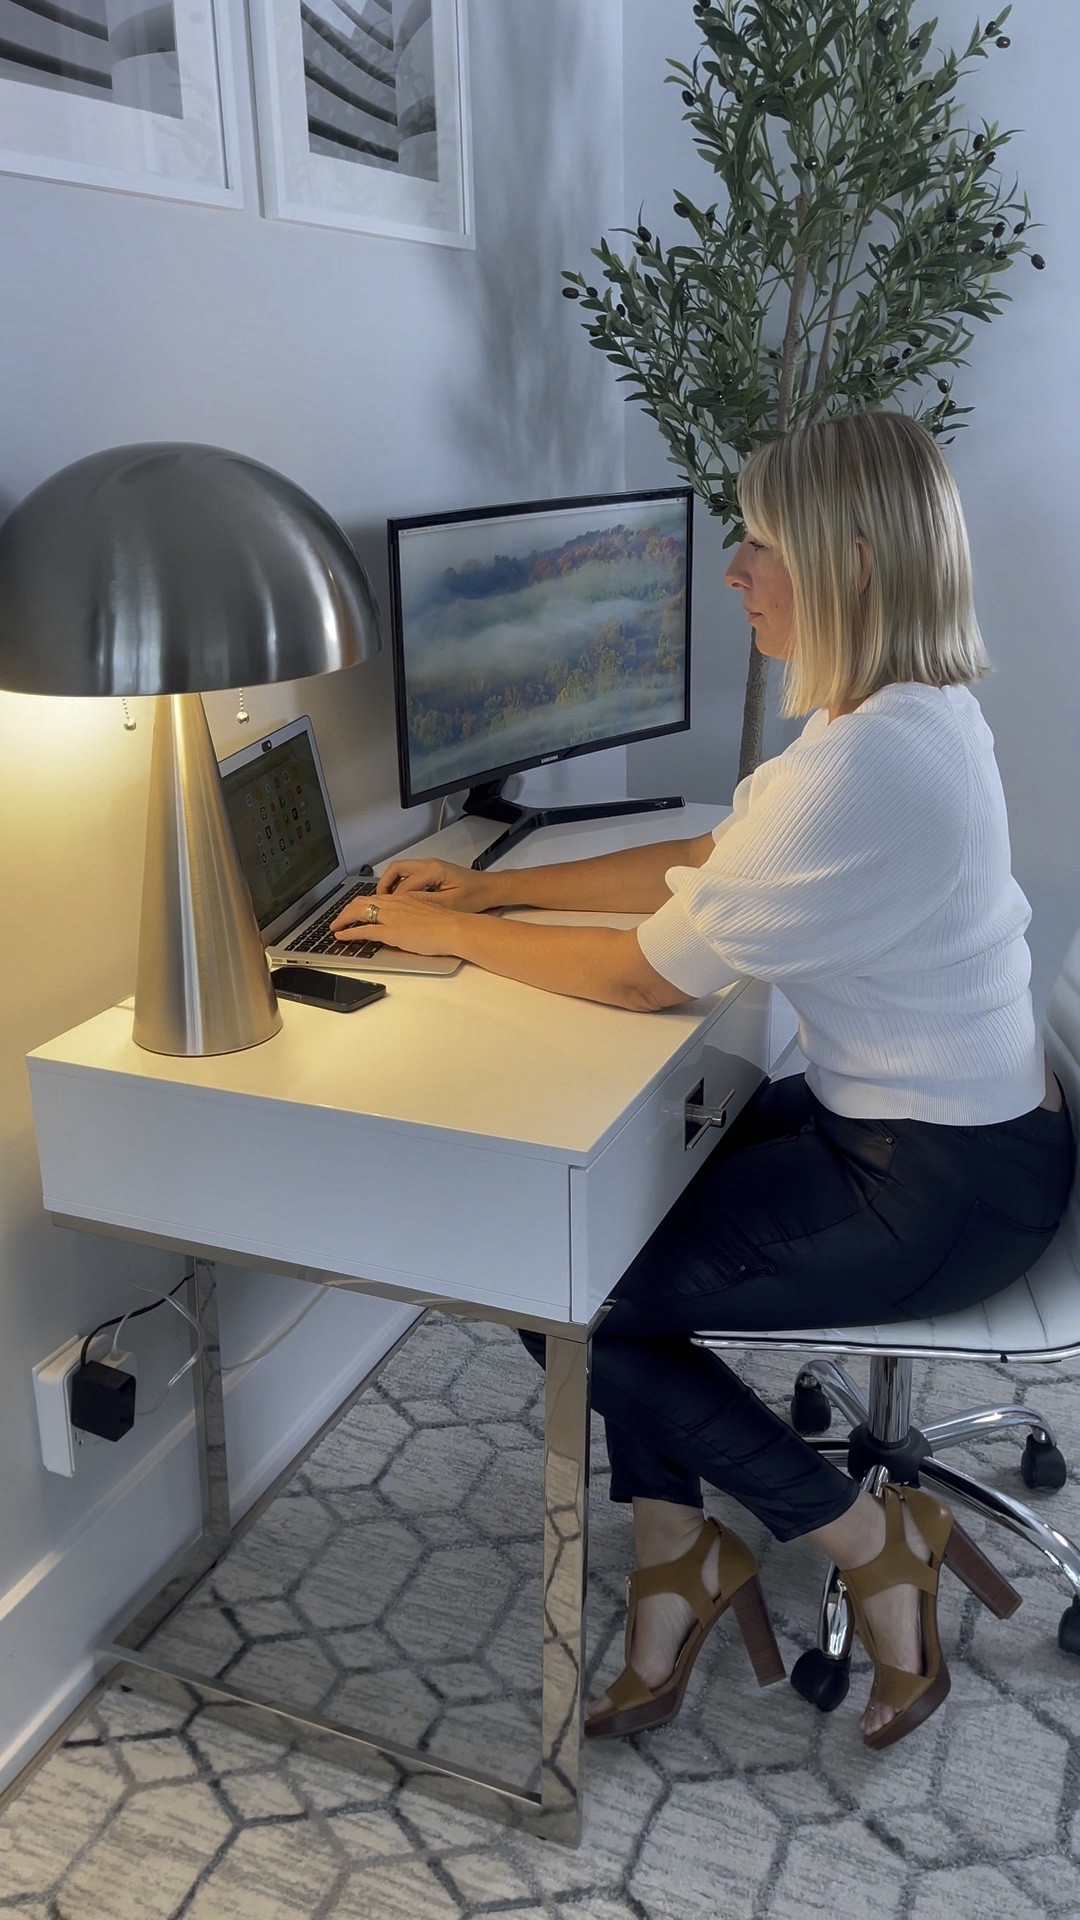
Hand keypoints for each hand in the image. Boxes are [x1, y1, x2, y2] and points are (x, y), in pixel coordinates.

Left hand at [331, 891, 463, 957]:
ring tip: (335, 926)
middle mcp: (394, 904)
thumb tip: (404, 922)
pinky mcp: (390, 931)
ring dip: (343, 918)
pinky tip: (341, 935)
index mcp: (403, 898)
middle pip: (361, 902)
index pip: (375, 898)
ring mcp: (391, 917)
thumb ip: (411, 915)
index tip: (353, 911)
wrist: (455, 928)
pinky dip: (349, 932)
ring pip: (358, 912)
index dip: (360, 904)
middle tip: (338, 919)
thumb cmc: (448, 923)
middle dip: (346, 910)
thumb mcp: (425, 913)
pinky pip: (363, 930)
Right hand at [376, 858, 497, 913]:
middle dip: (384, 885)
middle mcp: (429, 864)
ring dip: (391, 884)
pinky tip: (400, 899)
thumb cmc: (477, 895)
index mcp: (433, 870)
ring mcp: (431, 867)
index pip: (404, 885)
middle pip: (396, 869)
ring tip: (386, 901)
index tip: (386, 912)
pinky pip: (409, 875)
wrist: (492, 888)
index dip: (393, 900)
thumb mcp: (450, 904)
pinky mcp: (433, 872)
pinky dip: (400, 885)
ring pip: (401, 871)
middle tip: (378, 902)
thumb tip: (404, 906)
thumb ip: (425, 903)